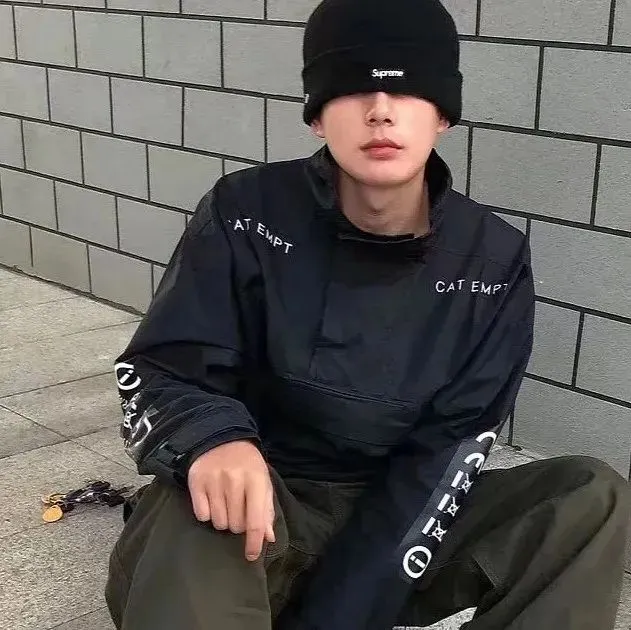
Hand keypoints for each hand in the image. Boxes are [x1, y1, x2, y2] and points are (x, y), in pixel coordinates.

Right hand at [187, 440, 275, 561]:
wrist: (222, 438)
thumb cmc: (247, 464)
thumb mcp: (262, 481)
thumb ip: (266, 509)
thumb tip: (268, 538)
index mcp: (257, 481)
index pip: (255, 521)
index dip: (253, 543)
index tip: (250, 556)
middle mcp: (236, 480)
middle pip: (235, 525)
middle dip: (238, 525)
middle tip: (238, 510)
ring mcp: (215, 480)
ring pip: (218, 523)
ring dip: (223, 520)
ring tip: (225, 504)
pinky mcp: (197, 481)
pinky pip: (201, 515)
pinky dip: (207, 513)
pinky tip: (211, 499)